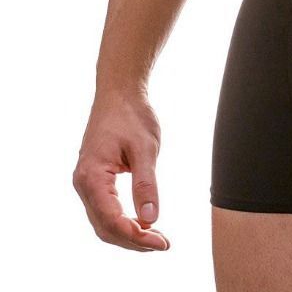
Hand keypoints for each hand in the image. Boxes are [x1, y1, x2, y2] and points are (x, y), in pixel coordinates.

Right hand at [72, 87, 170, 251]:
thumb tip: (151, 218)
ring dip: (128, 234)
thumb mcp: (145, 148)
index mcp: (92, 176)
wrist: (118, 92)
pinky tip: (142, 224)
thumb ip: (146, 184)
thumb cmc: (131, 115)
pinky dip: (122, 222)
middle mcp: (83, 183)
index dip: (137, 236)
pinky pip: (104, 209)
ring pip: (103, 222)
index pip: (112, 220)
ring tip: (156, 239)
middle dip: (133, 240)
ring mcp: (86, 182)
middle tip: (163, 244)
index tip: (162, 243)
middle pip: (105, 227)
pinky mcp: (94, 180)